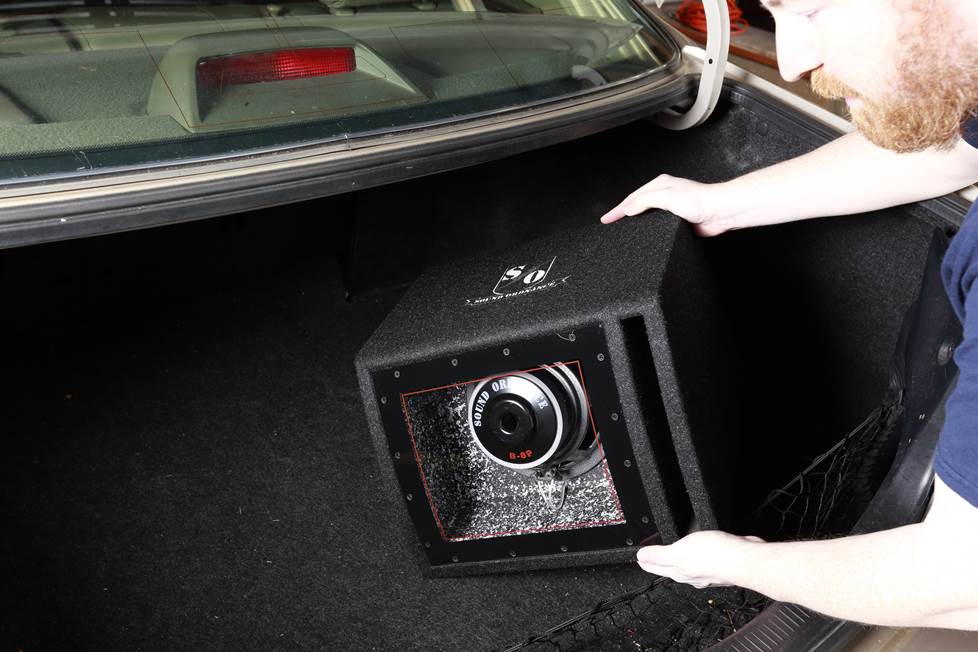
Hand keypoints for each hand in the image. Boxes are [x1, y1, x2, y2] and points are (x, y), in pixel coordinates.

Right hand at [599, 175, 727, 235]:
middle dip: (622, 213)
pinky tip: (643, 237)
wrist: (720, 212)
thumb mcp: (667, 197)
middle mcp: (664, 195)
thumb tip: (628, 208)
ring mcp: (671, 208)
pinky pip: (656, 226)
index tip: (606, 219)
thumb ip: (645, 201)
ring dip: (634, 222)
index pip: (632, 198)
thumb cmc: (700, 200)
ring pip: (646, 216)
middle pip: (637, 205)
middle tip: (609, 223)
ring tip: (621, 231)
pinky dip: (646, 230)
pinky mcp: (677, 221)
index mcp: (660, 185)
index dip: (617, 209)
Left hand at [636, 530, 764, 588]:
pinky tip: (702, 549)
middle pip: (671, 568)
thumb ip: (659, 554)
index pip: (656, 568)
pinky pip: (704, 559)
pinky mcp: (721, 564)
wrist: (746, 560)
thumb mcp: (679, 552)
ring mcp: (708, 571)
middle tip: (652, 558)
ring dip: (680, 559)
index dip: (646, 562)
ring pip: (689, 565)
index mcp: (680, 572)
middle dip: (661, 563)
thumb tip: (641, 556)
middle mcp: (693, 575)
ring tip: (674, 554)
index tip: (639, 559)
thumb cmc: (716, 557)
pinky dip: (699, 554)